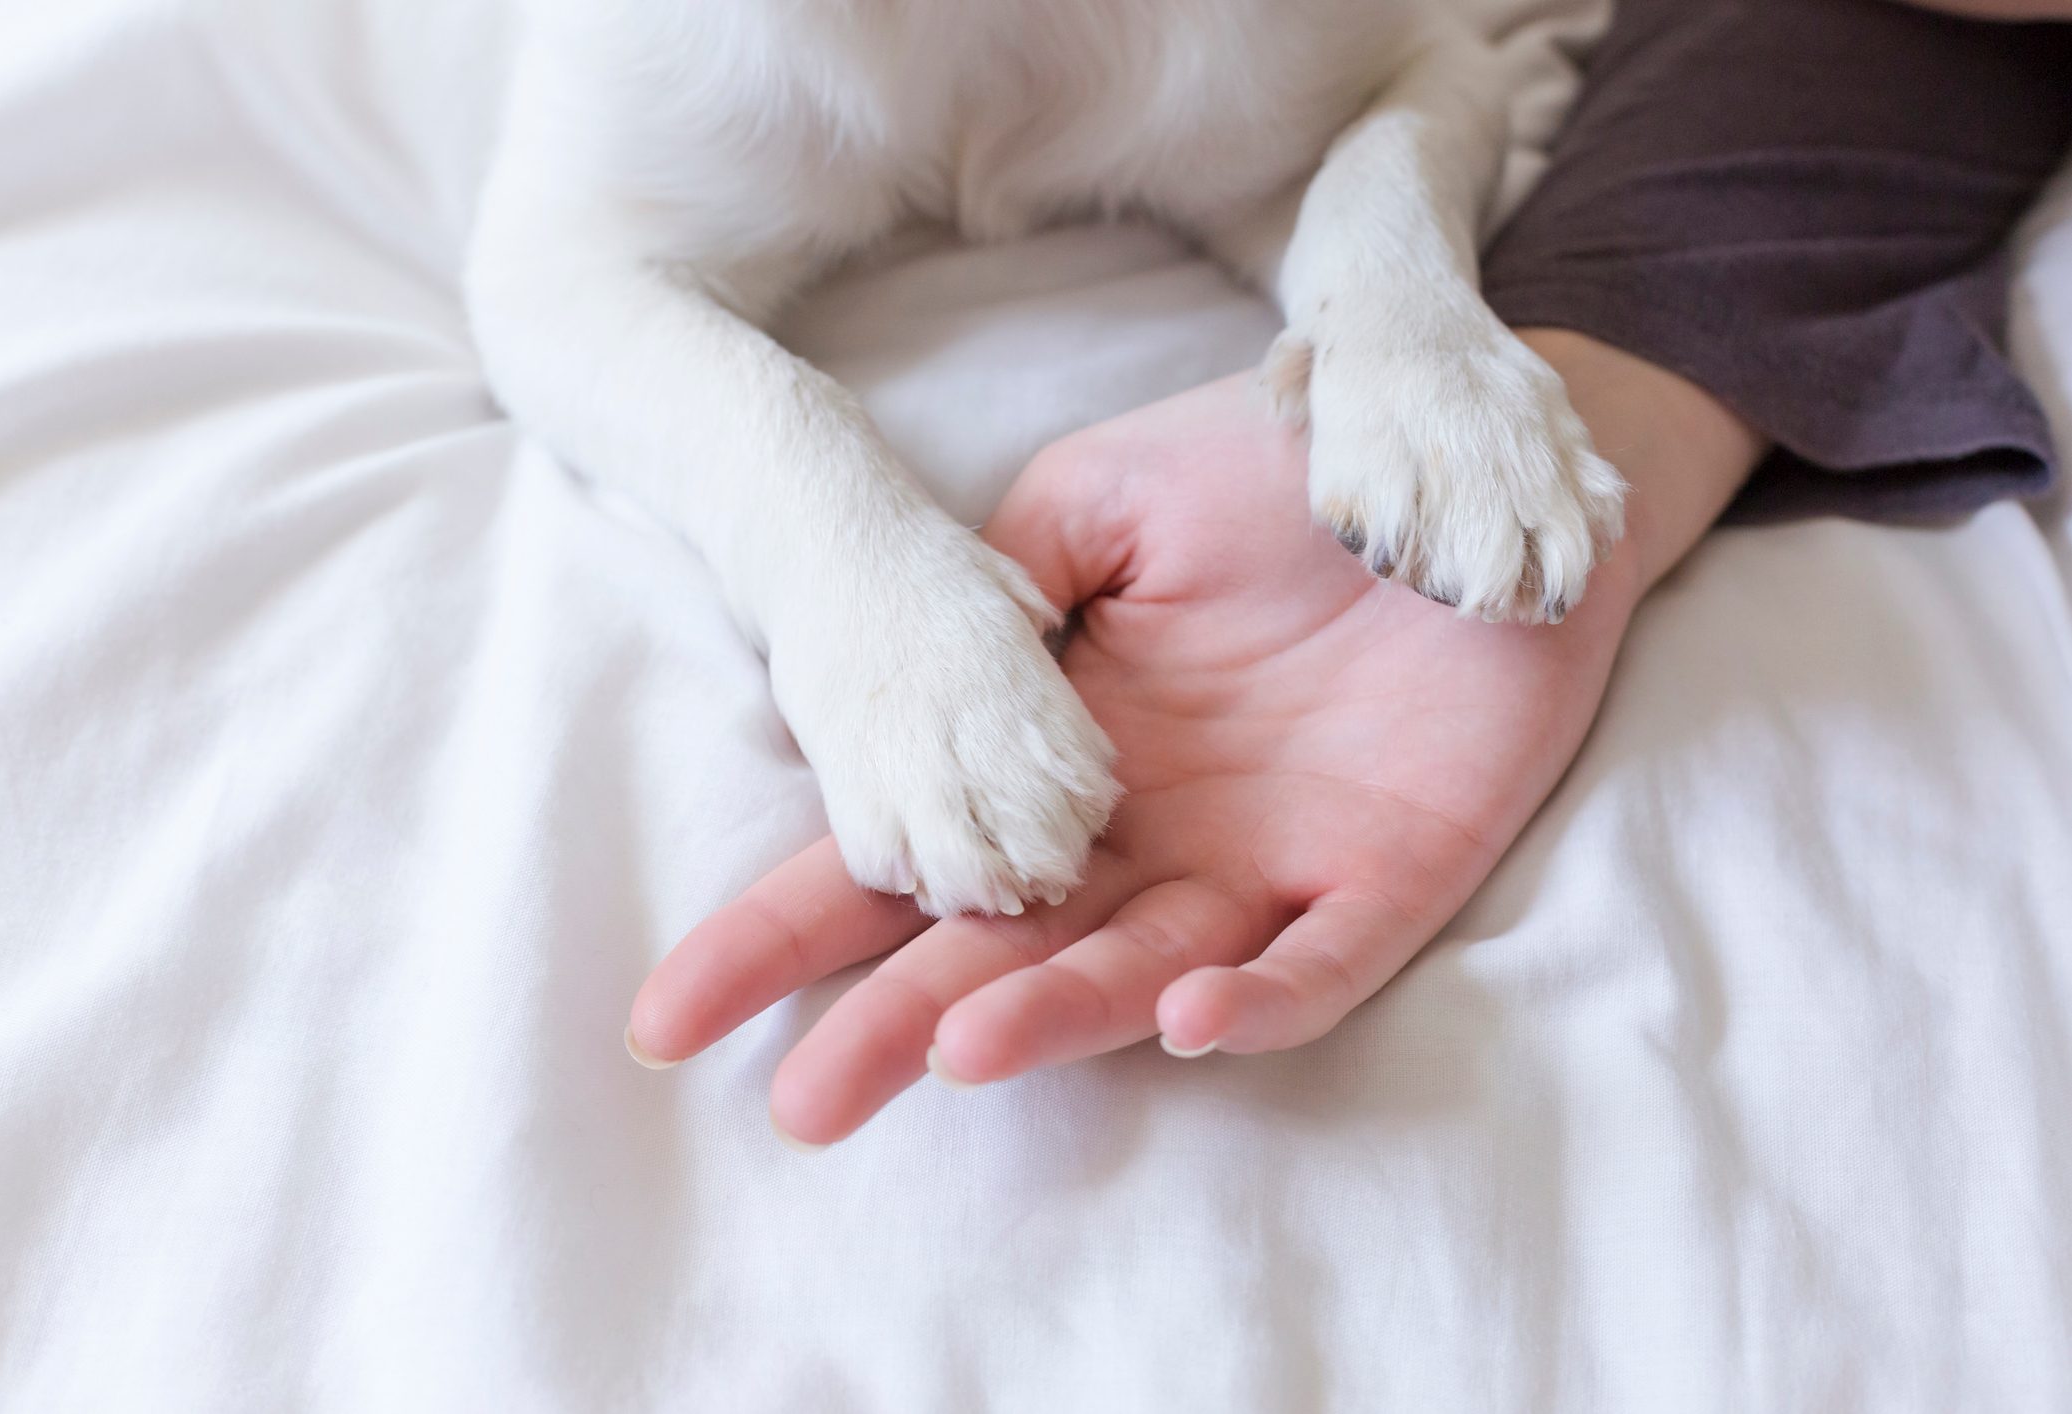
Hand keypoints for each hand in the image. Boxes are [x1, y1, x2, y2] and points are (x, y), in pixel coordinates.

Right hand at [629, 340, 1757, 1148]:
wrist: (1450, 451)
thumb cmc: (1268, 470)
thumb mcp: (1100, 499)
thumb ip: (997, 583)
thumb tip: (884, 680)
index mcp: (1057, 753)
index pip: (902, 857)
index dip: (789, 929)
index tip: (674, 1009)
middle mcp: (1141, 834)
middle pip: (1000, 952)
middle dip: (895, 1027)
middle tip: (804, 1101)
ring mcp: (1261, 864)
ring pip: (1140, 973)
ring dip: (1055, 1018)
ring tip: (958, 1047)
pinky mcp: (1387, 876)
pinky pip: (1318, 964)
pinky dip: (1257, 997)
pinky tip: (1186, 1011)